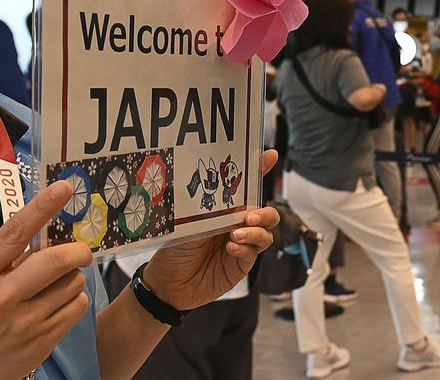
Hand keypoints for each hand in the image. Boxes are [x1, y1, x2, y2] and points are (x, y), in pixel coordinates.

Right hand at [0, 181, 91, 379]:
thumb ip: (6, 259)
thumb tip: (49, 234)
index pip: (14, 234)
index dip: (42, 207)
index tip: (64, 188)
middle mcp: (2, 299)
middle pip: (56, 261)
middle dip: (77, 251)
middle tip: (78, 251)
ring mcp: (25, 324)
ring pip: (73, 283)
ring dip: (72, 277)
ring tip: (54, 284)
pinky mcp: (43, 343)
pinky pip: (78, 306)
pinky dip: (74, 298)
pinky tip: (57, 303)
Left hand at [144, 151, 280, 310]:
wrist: (168, 283)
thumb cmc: (175, 250)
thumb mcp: (189, 223)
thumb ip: (211, 211)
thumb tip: (224, 191)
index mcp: (224, 210)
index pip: (246, 188)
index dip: (260, 170)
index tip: (270, 156)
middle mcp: (236, 225)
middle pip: (266, 213)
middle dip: (264, 212)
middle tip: (249, 216)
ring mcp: (241, 245)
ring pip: (266, 233)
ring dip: (256, 232)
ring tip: (236, 234)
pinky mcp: (241, 265)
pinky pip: (253, 253)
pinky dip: (246, 248)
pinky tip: (231, 249)